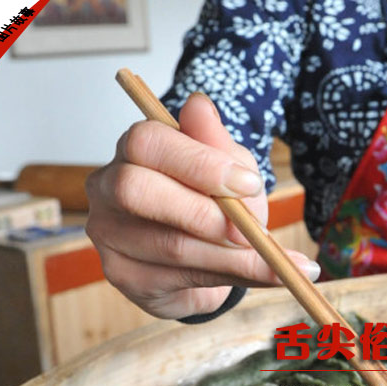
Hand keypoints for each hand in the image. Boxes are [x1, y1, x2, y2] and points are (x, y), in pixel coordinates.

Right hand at [86, 92, 319, 319]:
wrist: (210, 258)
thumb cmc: (217, 203)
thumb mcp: (230, 169)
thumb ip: (217, 144)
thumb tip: (199, 105)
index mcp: (135, 149)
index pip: (147, 142)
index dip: (199, 164)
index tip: (249, 184)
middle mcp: (108, 188)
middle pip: (135, 190)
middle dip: (202, 213)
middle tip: (249, 232)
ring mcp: (109, 234)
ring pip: (169, 244)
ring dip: (232, 256)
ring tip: (278, 263)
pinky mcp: (124, 276)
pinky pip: (181, 278)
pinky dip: (234, 279)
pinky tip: (267, 276)